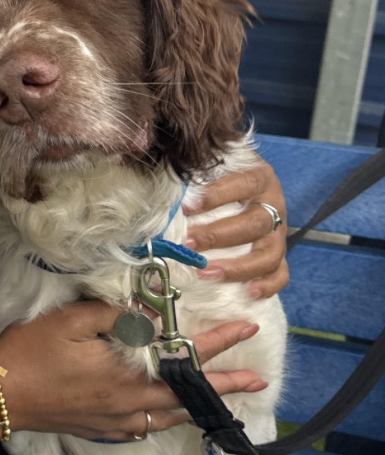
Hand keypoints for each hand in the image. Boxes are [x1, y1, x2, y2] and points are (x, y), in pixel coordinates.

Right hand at [0, 300, 266, 440]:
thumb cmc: (31, 353)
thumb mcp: (71, 320)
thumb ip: (114, 315)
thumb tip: (147, 316)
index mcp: (127, 375)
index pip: (185, 357)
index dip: (219, 343)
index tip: (247, 330)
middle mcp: (130, 404)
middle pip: (188, 395)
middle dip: (225, 386)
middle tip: (257, 381)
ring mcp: (116, 422)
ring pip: (169, 416)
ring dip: (198, 406)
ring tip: (219, 401)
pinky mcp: (101, 431)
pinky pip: (144, 426)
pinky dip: (163, 418)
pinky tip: (163, 412)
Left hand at [184, 158, 288, 298]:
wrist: (250, 183)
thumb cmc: (225, 174)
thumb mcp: (217, 162)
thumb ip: (200, 166)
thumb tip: (173, 172)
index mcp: (261, 178)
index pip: (244, 184)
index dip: (216, 196)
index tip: (187, 207)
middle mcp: (274, 206)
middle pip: (254, 224)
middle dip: (218, 236)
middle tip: (188, 244)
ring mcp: (279, 234)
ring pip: (268, 254)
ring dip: (237, 267)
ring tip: (206, 273)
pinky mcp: (280, 255)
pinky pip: (281, 274)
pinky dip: (268, 285)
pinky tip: (249, 292)